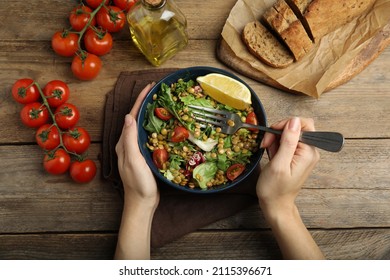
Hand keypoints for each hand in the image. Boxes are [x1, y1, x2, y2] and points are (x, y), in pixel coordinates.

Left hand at [115, 82, 158, 207]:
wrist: (142, 203)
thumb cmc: (138, 183)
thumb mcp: (133, 160)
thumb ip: (130, 139)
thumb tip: (128, 116)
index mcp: (124, 142)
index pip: (132, 116)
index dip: (140, 100)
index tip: (149, 87)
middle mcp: (129, 144)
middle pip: (137, 118)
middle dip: (146, 104)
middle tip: (158, 92)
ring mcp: (136, 150)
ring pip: (144, 127)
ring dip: (151, 114)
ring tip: (163, 104)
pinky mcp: (144, 156)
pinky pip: (150, 136)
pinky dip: (157, 127)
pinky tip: (165, 126)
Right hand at [256, 117, 323, 258]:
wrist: (275, 205)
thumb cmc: (275, 189)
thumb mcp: (279, 164)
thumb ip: (288, 142)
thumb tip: (294, 121)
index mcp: (309, 152)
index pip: (303, 124)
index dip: (286, 124)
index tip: (272, 133)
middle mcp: (309, 151)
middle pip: (295, 127)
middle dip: (278, 131)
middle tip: (266, 144)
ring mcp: (303, 153)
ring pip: (289, 133)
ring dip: (275, 138)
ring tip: (267, 150)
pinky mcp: (295, 156)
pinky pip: (286, 142)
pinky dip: (276, 144)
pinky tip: (270, 154)